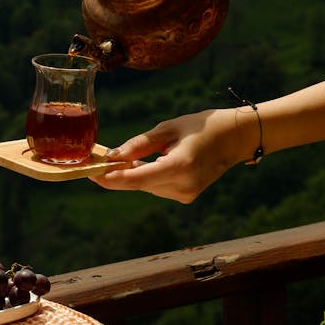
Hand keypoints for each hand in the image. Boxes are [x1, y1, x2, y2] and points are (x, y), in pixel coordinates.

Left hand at [90, 109, 247, 202]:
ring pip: (145, 186)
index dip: (109, 178)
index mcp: (179, 167)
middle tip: (99, 158)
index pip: (135, 179)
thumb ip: (138, 146)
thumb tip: (112, 157)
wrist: (235, 138)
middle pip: (137, 183)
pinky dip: (150, 175)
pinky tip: (158, 160)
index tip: (89, 171)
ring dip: (136, 173)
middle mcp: (182, 186)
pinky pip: (157, 187)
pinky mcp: (186, 197)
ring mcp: (185, 195)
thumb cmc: (201, 127)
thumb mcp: (167, 129)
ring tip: (141, 153)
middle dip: (118, 172)